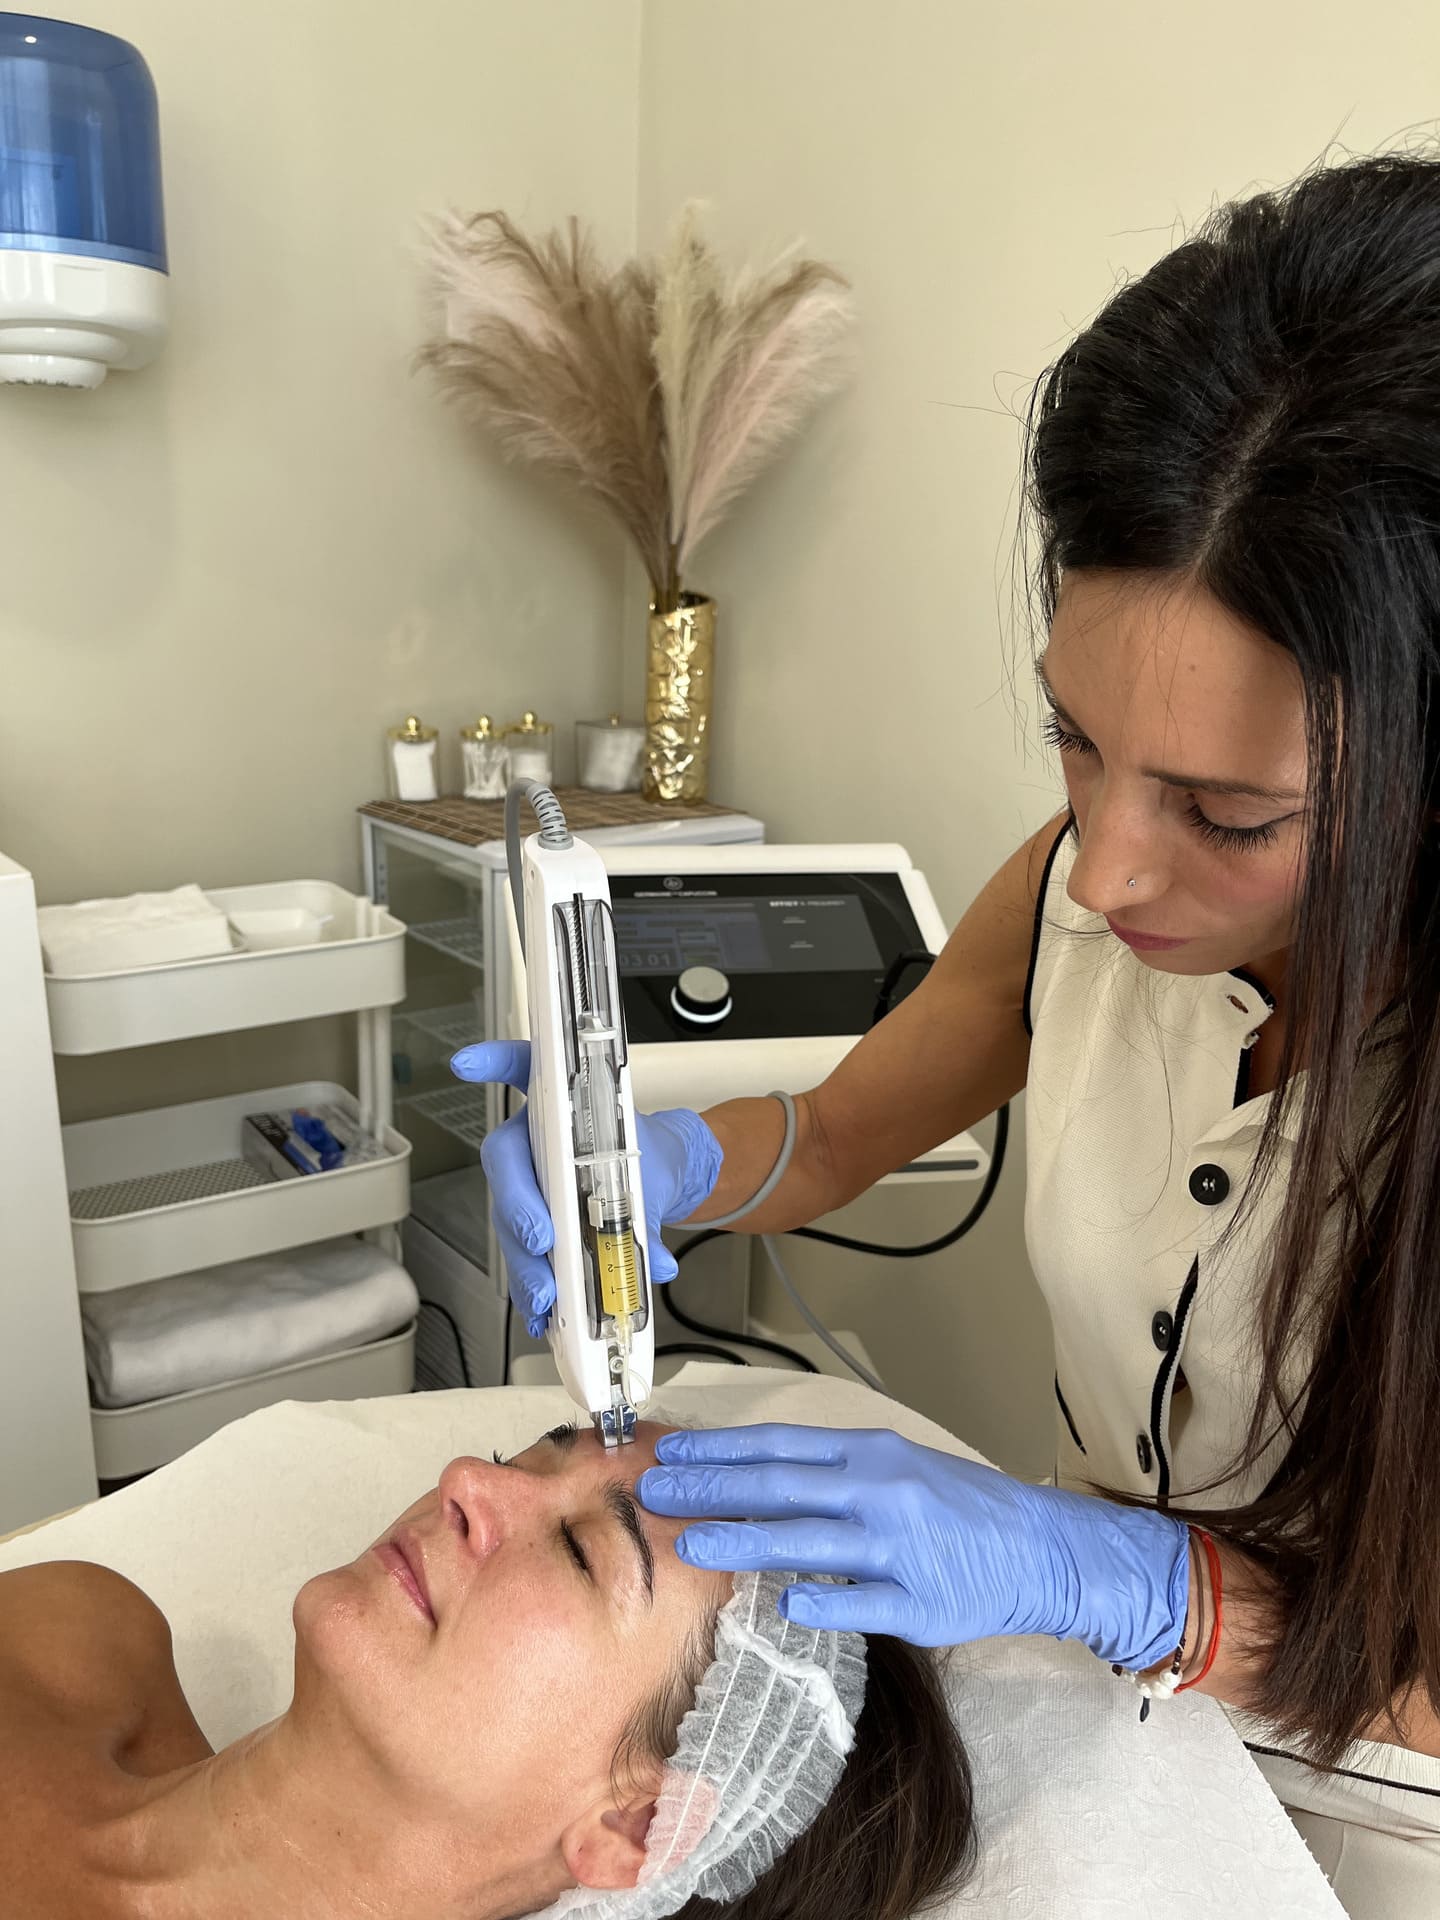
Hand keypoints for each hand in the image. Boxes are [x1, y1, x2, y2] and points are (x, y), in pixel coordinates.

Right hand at [449, 1041, 723, 1335]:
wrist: (658, 1179)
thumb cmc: (645, 1159)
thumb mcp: (654, 1176)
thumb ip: (652, 1215)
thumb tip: (659, 1263)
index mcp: (560, 1110)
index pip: (522, 1070)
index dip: (494, 1062)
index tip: (468, 1062)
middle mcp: (533, 1144)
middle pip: (508, 1167)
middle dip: (520, 1205)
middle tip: (540, 1239)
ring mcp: (527, 1186)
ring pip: (509, 1220)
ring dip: (524, 1262)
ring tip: (544, 1299)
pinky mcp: (533, 1226)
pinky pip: (522, 1257)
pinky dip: (530, 1291)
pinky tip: (538, 1318)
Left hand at [638, 1423, 1188, 1666]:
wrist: (1040, 1548)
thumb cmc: (958, 1507)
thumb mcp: (896, 1468)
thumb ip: (831, 1475)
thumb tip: (752, 1479)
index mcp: (870, 1453)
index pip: (780, 1446)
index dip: (720, 1451)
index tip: (670, 1455)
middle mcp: (880, 1491)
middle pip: (782, 1486)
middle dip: (712, 1491)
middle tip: (654, 1495)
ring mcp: (899, 1547)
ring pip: (808, 1541)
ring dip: (744, 1541)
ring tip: (690, 1546)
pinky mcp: (919, 1602)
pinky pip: (860, 1601)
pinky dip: (820, 1601)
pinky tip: (781, 1604)